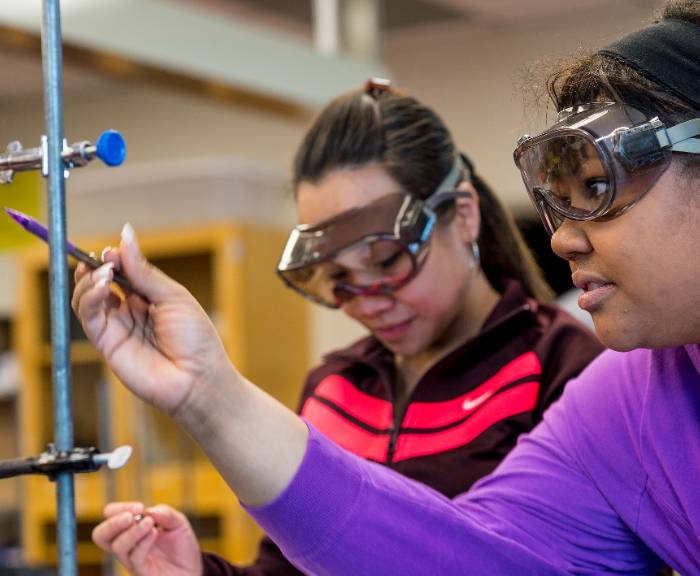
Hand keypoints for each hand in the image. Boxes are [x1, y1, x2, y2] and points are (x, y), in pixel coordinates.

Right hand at [71, 223, 232, 414]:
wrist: (199, 379)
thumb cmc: (196, 339)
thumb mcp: (173, 296)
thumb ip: (144, 271)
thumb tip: (125, 235)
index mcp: (150, 297)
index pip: (122, 271)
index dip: (113, 259)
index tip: (112, 250)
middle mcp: (131, 311)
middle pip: (100, 282)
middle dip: (96, 266)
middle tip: (103, 258)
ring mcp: (118, 328)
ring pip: (87, 298)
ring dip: (89, 281)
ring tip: (104, 273)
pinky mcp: (107, 344)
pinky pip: (88, 318)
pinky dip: (89, 298)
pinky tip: (101, 287)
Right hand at [92, 502, 202, 575]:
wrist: (192, 568)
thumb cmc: (181, 545)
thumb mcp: (177, 522)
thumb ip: (165, 513)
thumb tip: (148, 510)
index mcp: (131, 529)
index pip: (110, 516)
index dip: (119, 509)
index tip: (139, 506)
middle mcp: (127, 545)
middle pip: (100, 535)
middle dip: (112, 523)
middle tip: (130, 516)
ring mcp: (132, 559)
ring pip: (117, 546)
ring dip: (133, 531)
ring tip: (149, 523)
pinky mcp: (142, 572)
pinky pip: (135, 558)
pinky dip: (143, 543)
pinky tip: (155, 533)